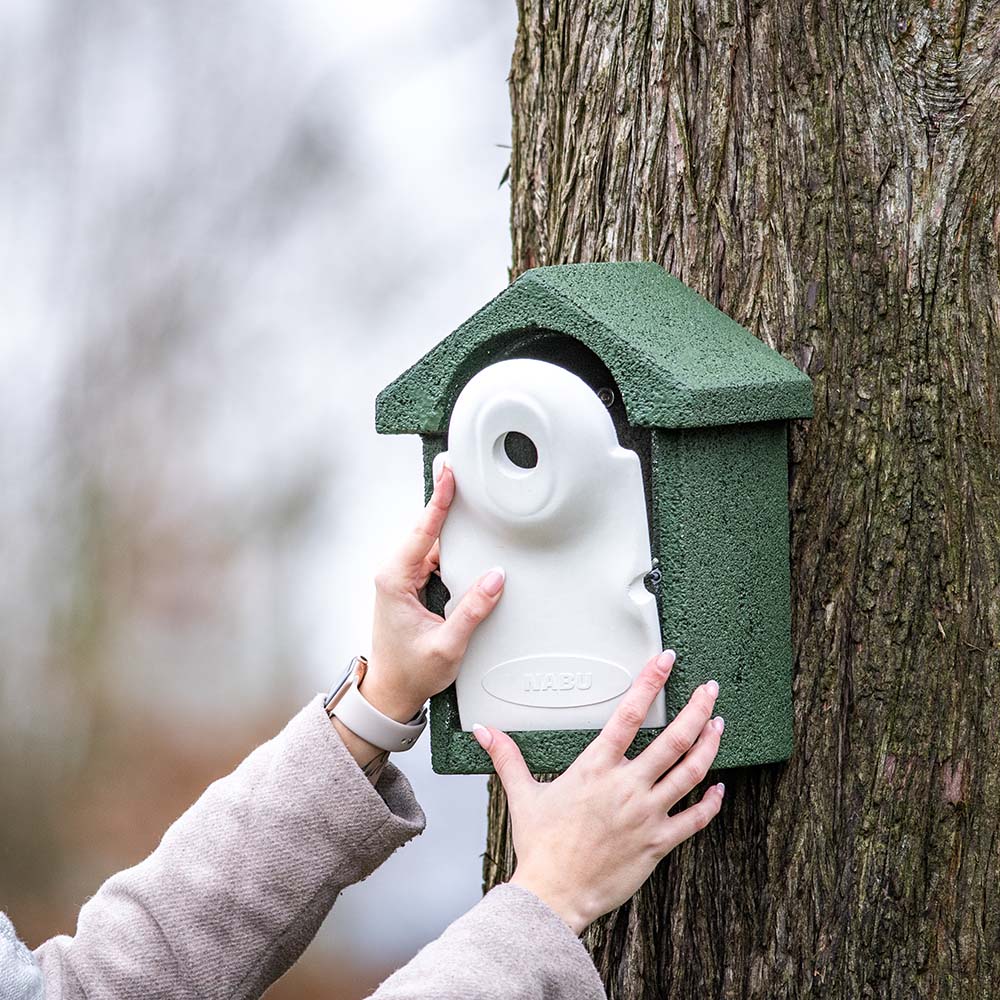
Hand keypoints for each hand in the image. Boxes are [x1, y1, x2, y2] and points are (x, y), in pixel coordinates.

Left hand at [362, 462, 505, 722]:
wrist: (390, 692)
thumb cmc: (410, 672)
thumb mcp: (448, 645)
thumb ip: (472, 611)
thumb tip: (495, 578)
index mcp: (395, 580)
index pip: (421, 532)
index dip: (439, 501)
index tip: (448, 475)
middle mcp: (394, 573)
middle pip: (425, 529)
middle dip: (444, 502)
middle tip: (461, 472)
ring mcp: (401, 578)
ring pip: (429, 542)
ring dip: (449, 525)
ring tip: (470, 500)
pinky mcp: (409, 585)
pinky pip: (431, 556)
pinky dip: (449, 546)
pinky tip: (466, 538)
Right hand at [473, 650, 723, 934]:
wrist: (555, 895)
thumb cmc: (540, 847)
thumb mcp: (522, 795)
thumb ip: (508, 758)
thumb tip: (484, 731)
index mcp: (595, 768)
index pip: (628, 714)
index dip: (650, 683)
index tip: (666, 661)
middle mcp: (626, 786)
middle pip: (673, 739)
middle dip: (697, 710)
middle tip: (710, 689)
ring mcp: (646, 814)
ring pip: (691, 773)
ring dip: (709, 746)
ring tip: (718, 725)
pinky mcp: (658, 842)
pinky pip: (695, 819)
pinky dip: (711, 803)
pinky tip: (720, 789)